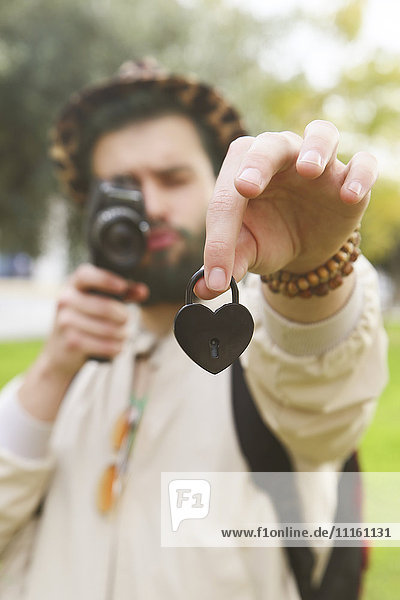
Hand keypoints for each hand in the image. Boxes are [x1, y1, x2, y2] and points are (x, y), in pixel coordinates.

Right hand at [41, 264, 147, 377]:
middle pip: (106, 307)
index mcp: (73, 285)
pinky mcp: (71, 342)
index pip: (86, 275)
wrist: (59, 352)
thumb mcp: (99, 302)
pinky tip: (118, 347)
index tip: (123, 287)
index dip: (106, 279)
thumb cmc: (85, 320)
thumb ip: (123, 294)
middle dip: (124, 317)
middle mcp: (65, 300)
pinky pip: (105, 345)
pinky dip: (116, 348)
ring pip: (109, 329)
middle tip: (126, 320)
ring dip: (123, 335)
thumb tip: (144, 291)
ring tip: (123, 335)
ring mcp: (65, 322)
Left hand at [197, 120, 376, 298]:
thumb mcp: (248, 252)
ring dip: (315, 148)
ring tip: (309, 170)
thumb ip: (228, 264)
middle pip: (270, 144)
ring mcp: (318, 164)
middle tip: (246, 188)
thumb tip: (203, 289)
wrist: (305, 246)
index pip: (227, 196)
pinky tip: (349, 196)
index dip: (220, 237)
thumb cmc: (269, 237)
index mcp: (243, 171)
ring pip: (321, 134)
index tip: (218, 275)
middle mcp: (279, 156)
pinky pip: (362, 164)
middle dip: (257, 164)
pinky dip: (359, 176)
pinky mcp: (348, 179)